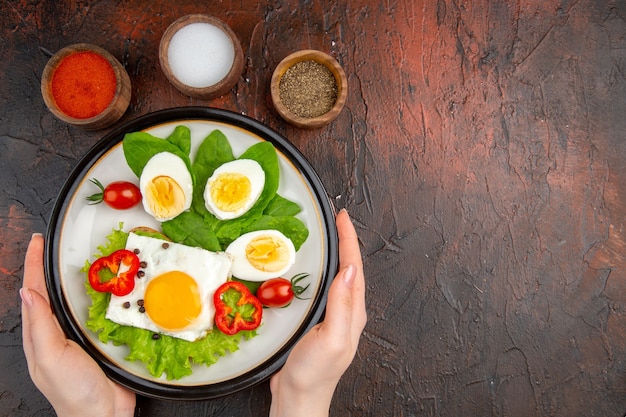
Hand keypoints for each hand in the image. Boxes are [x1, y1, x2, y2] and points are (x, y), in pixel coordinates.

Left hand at [20, 233, 135, 416]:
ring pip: (71, 299)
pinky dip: (97, 294)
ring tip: (77, 258)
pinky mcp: (97, 338)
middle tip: (53, 244)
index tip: (37, 242)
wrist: (102, 414)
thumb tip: (29, 292)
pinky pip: (95, 310)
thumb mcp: (52, 357)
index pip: (33, 290)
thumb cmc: (74, 392)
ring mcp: (75, 335)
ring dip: (73, 278)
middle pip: (49, 291)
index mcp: (39, 333)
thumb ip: (41, 326)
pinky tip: (105, 287)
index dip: (34, 264)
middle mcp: (55, 331)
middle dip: (48, 266)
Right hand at [269, 209, 366, 416]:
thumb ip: (342, 305)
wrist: (298, 396)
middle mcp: (347, 311)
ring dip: (335, 253)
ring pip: (338, 276)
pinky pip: (324, 287)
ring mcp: (333, 316)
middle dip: (345, 241)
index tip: (343, 218)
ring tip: (330, 235)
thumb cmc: (315, 373)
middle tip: (337, 219)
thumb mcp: (332, 338)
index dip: (349, 240)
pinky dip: (322, 270)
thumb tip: (350, 270)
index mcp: (353, 312)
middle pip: (350, 267)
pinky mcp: (319, 320)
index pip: (354, 267)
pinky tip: (313, 268)